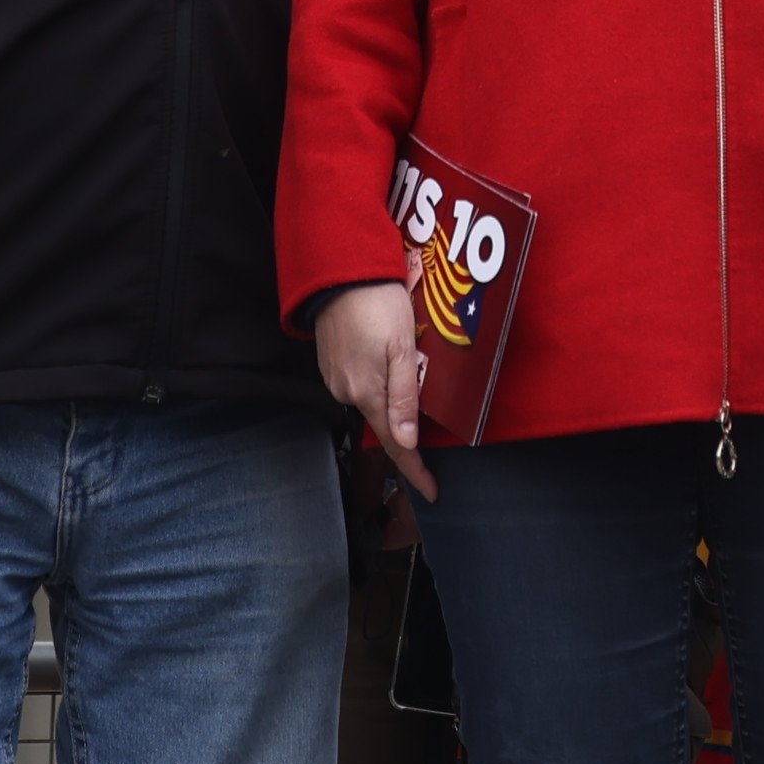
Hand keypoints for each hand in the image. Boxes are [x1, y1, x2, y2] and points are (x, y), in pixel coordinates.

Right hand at [315, 280, 431, 497]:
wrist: (340, 271)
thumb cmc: (378, 304)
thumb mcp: (401, 349)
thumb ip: (404, 397)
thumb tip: (407, 442)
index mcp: (367, 392)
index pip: (395, 444)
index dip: (415, 469)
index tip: (432, 491)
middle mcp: (346, 391)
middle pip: (385, 420)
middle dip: (407, 418)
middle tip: (430, 393)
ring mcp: (336, 377)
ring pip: (373, 397)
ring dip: (392, 390)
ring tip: (407, 358)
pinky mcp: (331, 362)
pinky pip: (361, 381)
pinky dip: (377, 375)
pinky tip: (385, 353)